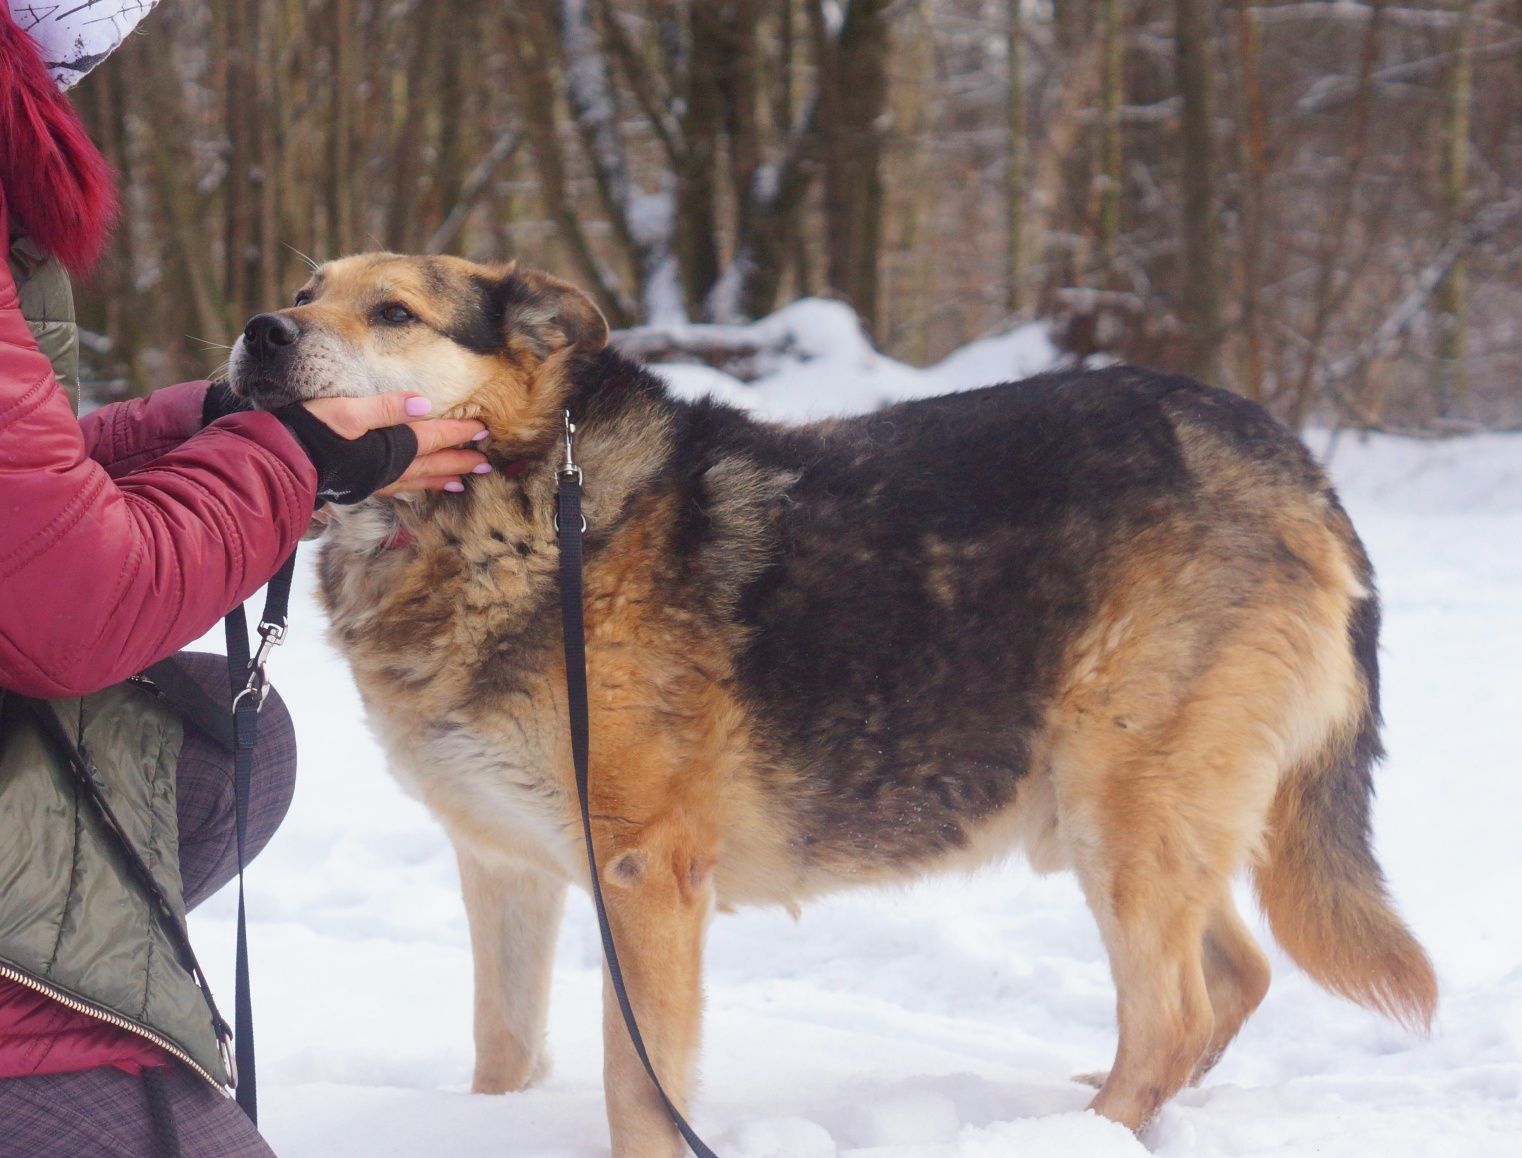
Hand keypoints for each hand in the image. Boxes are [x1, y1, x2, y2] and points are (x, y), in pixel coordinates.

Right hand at [298, 393, 489, 496]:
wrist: (272, 465)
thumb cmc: (307, 432)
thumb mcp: (346, 411)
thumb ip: (386, 408)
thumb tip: (423, 404)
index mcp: (387, 447)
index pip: (431, 437)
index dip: (458, 433)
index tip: (483, 429)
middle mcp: (384, 467)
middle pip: (430, 463)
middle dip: (459, 462)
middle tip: (487, 464)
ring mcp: (370, 479)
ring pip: (415, 480)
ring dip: (438, 478)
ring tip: (460, 482)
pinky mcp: (355, 486)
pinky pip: (393, 488)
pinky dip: (410, 487)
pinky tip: (413, 488)